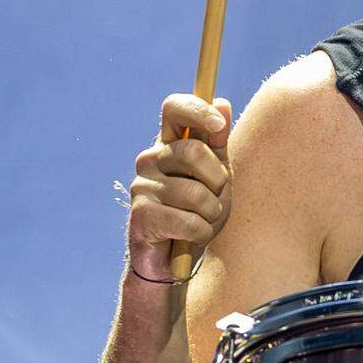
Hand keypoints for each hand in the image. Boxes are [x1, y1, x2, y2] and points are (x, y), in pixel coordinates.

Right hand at [127, 93, 232, 277]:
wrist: (173, 260)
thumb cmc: (199, 213)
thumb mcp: (216, 176)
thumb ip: (218, 143)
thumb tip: (221, 102)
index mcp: (169, 144)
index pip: (173, 108)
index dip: (197, 111)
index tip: (219, 126)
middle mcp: (150, 159)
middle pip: (193, 151)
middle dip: (217, 180)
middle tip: (215, 198)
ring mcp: (142, 186)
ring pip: (196, 193)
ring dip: (212, 213)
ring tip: (203, 220)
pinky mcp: (141, 215)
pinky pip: (189, 222)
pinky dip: (202, 233)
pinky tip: (193, 237)